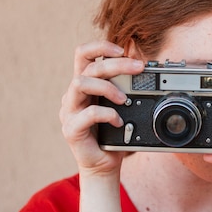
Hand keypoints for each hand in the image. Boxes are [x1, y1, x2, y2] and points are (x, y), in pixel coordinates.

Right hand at [59, 41, 143, 175]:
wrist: (104, 165)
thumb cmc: (114, 135)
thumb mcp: (122, 106)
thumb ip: (125, 88)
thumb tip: (142, 67)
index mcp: (85, 86)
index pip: (83, 54)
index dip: (100, 46)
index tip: (122, 49)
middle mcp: (73, 95)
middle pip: (88, 66)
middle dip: (115, 63)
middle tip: (138, 68)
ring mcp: (69, 111)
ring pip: (80, 83)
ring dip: (107, 87)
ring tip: (124, 99)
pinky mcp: (71, 129)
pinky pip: (87, 113)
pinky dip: (107, 114)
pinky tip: (119, 121)